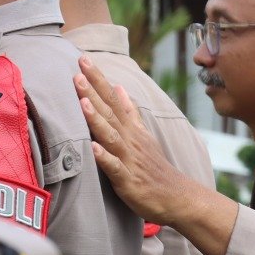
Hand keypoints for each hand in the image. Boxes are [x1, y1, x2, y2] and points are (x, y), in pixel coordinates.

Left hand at [75, 57, 194, 225]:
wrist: (175, 196)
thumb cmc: (153, 167)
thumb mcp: (142, 134)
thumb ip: (129, 111)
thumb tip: (118, 87)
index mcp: (130, 128)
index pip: (112, 98)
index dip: (98, 79)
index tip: (83, 58)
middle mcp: (129, 139)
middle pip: (109, 111)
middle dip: (93, 90)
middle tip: (78, 69)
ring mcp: (128, 158)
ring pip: (110, 135)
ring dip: (96, 119)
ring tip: (83, 102)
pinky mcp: (127, 180)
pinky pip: (114, 167)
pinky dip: (104, 157)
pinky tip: (92, 148)